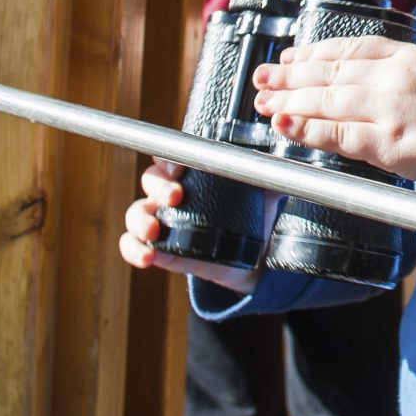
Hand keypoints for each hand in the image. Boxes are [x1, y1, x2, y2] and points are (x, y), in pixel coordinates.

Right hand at [119, 158, 263, 291]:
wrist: (253, 258)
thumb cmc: (254, 215)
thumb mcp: (265, 192)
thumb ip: (270, 173)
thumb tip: (282, 157)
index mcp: (193, 173)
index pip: (170, 156)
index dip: (169, 159)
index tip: (180, 168)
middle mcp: (171, 194)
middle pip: (150, 181)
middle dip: (158, 187)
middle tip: (175, 197)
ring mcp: (162, 222)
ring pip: (135, 213)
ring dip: (139, 220)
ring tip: (154, 230)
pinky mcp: (162, 250)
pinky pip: (134, 246)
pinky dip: (134, 250)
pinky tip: (148, 255)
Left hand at [254, 37, 415, 214]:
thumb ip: (411, 78)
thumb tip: (379, 90)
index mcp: (413, 56)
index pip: (352, 47)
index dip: (316, 52)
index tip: (292, 56)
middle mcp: (396, 76)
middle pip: (330, 70)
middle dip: (291, 74)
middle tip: (264, 77)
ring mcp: (389, 108)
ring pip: (325, 100)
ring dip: (289, 102)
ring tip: (264, 103)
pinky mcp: (387, 142)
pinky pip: (335, 135)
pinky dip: (305, 131)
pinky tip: (284, 127)